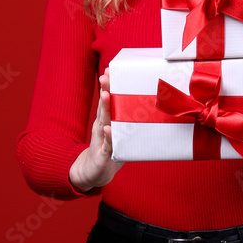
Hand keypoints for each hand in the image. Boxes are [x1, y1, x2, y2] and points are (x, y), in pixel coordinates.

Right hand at [69, 68, 123, 192]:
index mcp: (107, 120)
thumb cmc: (110, 150)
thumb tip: (149, 106)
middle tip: (106, 75)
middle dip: (105, 89)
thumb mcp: (120, 133)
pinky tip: (107, 129)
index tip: (110, 69)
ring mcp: (102, 140)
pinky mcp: (103, 155)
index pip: (108, 100)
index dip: (109, 85)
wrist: (93, 173)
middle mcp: (102, 127)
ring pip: (104, 121)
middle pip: (104, 106)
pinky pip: (106, 145)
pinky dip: (107, 136)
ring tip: (105, 95)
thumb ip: (128, 121)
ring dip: (104, 108)